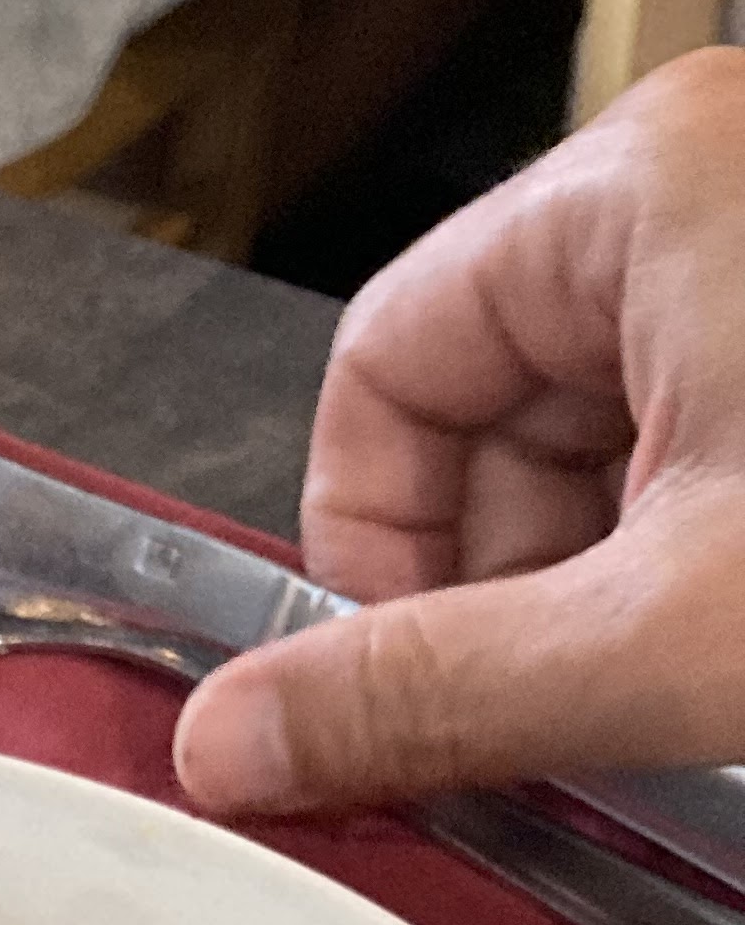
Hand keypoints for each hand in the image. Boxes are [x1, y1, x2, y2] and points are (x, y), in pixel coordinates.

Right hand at [176, 49, 744, 813]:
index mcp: (642, 184)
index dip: (368, 547)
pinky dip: (687, 562)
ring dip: (600, 587)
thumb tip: (228, 743)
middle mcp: (707, 181)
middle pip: (485, 410)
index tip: (406, 676)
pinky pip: (695, 444)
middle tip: (566, 704)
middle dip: (503, 582)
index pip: (386, 364)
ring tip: (688, 672)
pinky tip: (733, 640)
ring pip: (594, 445)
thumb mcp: (669, 635)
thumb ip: (432, 698)